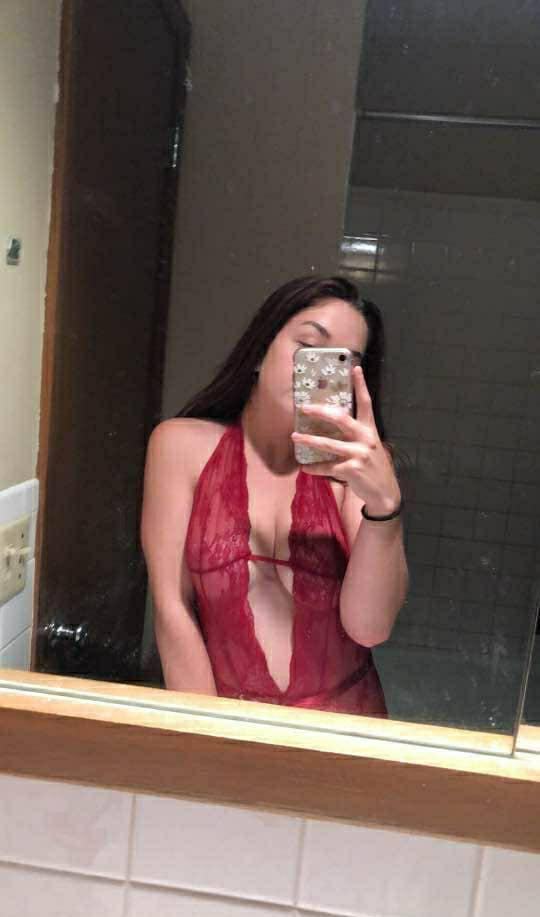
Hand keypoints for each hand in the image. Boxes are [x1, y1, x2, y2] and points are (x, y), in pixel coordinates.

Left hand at [291, 365, 400, 515]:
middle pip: (341, 418)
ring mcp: (359, 454)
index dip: (360, 385)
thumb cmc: (373, 467)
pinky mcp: (351, 470)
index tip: (355, 368)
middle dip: (321, 412)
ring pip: (328, 444)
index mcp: (370, 430)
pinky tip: (304, 467)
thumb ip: (356, 435)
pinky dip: (314, 467)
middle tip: (305, 408)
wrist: (385, 493)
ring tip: (295, 436)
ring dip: (309, 440)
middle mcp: (366, 439)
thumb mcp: (370, 447)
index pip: (366, 403)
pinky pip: (327, 466)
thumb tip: (333, 425)